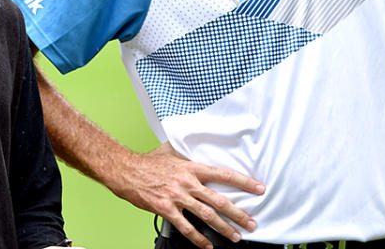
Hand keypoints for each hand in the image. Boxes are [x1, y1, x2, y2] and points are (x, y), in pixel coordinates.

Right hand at [109, 142, 263, 248]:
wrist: (126, 171)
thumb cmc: (148, 163)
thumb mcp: (170, 151)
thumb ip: (186, 153)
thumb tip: (195, 146)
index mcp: (191, 167)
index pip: (224, 174)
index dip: (243, 181)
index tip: (258, 188)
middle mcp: (187, 182)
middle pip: (219, 200)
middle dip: (239, 213)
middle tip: (251, 222)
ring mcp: (177, 196)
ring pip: (207, 215)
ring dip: (224, 228)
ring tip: (235, 236)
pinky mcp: (166, 209)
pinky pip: (186, 227)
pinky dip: (199, 239)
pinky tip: (207, 245)